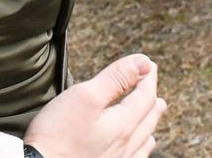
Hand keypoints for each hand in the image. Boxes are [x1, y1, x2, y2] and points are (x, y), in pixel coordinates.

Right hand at [24, 54, 165, 157]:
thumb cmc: (59, 135)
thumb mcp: (86, 96)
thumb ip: (115, 78)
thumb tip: (142, 63)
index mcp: (123, 124)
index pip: (144, 96)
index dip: (148, 77)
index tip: (149, 64)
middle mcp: (126, 145)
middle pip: (147, 117)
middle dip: (151, 97)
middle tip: (152, 83)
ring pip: (144, 140)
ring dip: (149, 121)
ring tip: (152, 113)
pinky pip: (135, 156)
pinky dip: (141, 145)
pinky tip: (137, 147)